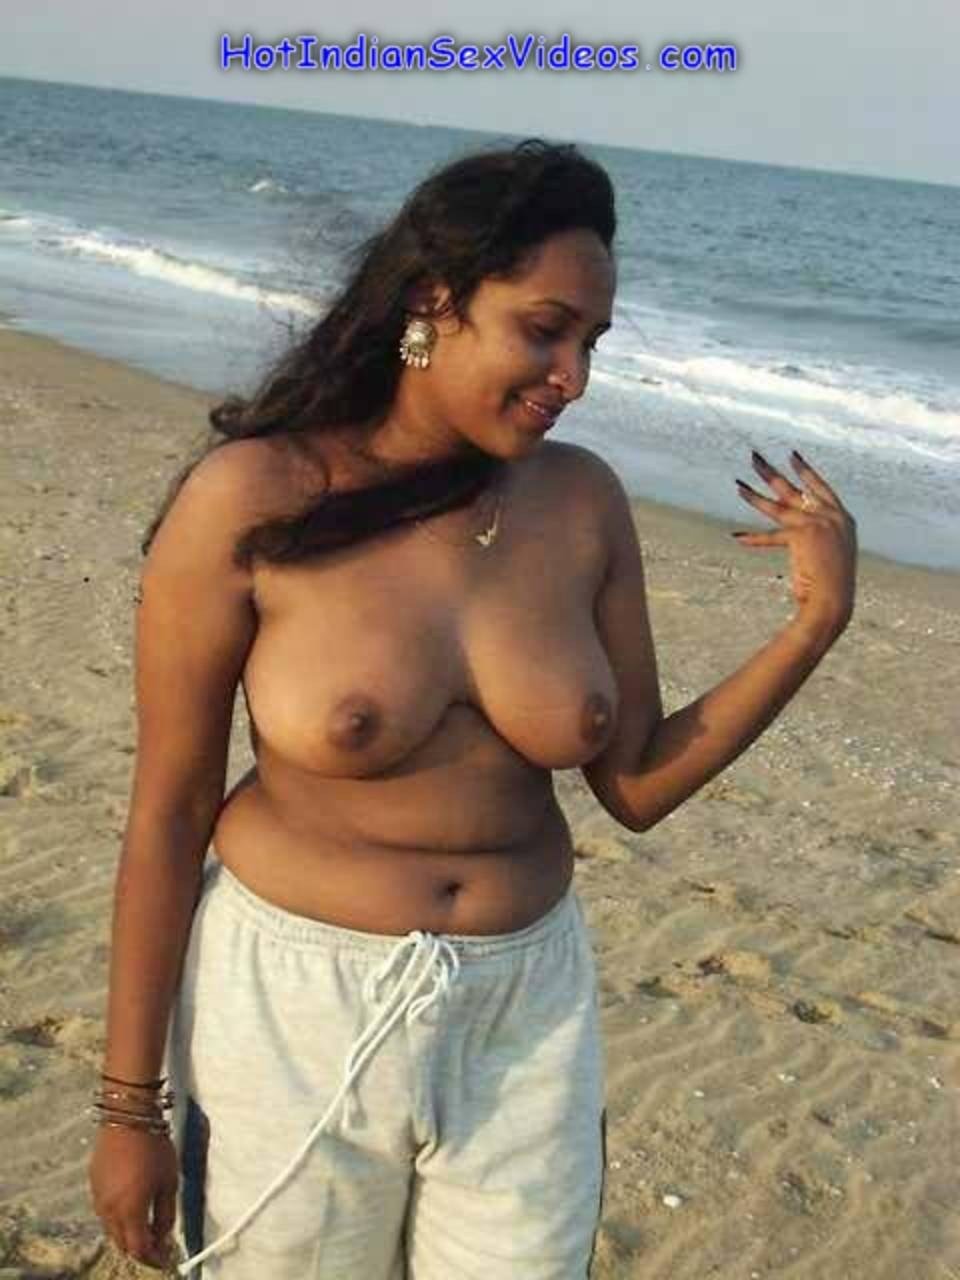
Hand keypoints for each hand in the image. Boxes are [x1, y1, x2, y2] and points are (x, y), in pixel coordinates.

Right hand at [89, 1125, 179, 1268]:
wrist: (128, 1117)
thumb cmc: (153, 1147)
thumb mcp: (169, 1182)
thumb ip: (166, 1213)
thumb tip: (164, 1233)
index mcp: (129, 1211)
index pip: (139, 1249)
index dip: (153, 1257)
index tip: (164, 1258)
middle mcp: (109, 1210)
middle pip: (122, 1243)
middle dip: (139, 1248)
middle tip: (156, 1244)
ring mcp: (98, 1198)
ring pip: (111, 1229)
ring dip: (127, 1233)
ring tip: (146, 1226)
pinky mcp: (93, 1185)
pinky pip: (105, 1212)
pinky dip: (118, 1217)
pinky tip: (131, 1207)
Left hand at [732, 449, 857, 635]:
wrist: (836, 600)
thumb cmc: (833, 586)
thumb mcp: (832, 554)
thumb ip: (820, 538)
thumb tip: (801, 532)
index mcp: (843, 519)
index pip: (821, 488)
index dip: (805, 471)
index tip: (791, 456)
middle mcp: (832, 516)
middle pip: (794, 489)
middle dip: (771, 472)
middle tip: (754, 456)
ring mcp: (817, 523)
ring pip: (777, 506)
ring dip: (754, 495)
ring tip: (737, 484)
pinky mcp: (801, 535)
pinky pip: (770, 536)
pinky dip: (752, 540)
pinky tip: (736, 536)